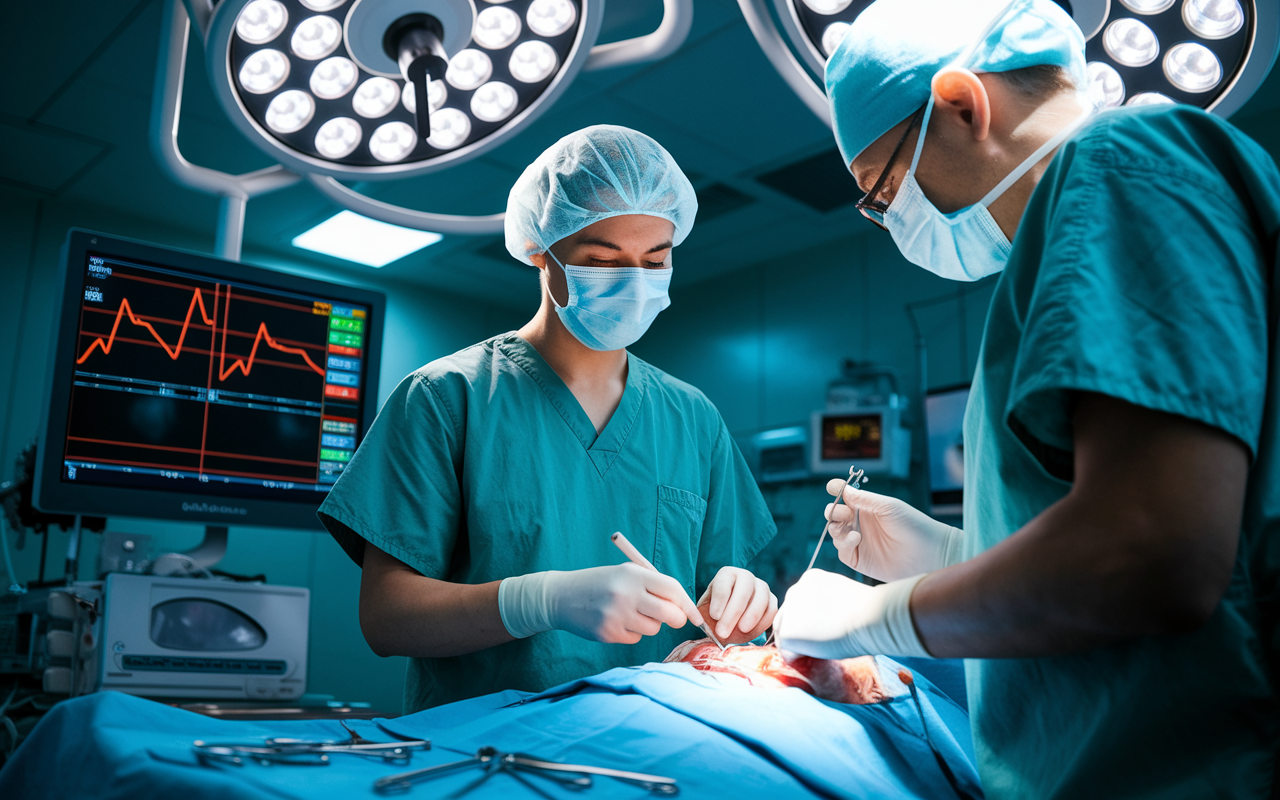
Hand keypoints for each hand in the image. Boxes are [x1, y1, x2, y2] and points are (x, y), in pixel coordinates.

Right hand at [500, 564, 703, 643]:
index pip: (672, 589)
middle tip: (673, 619)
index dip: (688, 604)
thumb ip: (652, 586)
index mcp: (633, 574)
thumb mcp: (625, 573)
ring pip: (653, 629)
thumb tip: (683, 607)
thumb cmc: (601, 583)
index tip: (695, 615)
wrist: (562, 596)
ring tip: (632, 613)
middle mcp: (626, 594)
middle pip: (669, 614)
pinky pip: (635, 638)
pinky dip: (632, 632)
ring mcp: (616, 615)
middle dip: (677, 619)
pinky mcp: (608, 633)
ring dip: (649, 624)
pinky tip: (617, 621)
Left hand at [696, 567, 776, 642]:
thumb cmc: (715, 610)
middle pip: (744, 591)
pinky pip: (772, 610)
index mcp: (727, 574)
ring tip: (741, 631)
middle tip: (723, 632)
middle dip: (733, 612)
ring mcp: (762, 587)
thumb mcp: (706, 608)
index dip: (720, 600)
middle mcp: (746, 576)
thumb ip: (704, 614)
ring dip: (751, 616)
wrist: (731, 613)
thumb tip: (701, 622)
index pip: (724, 583)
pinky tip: (751, 633)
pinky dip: (763, 623)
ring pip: (761, 599)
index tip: (714, 616)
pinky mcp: (772, 600)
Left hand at [773, 569, 928, 659]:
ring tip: (826, 647)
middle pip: (788, 617)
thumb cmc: (868, 612)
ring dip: (801, 645)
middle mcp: (795, 590)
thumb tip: (820, 624)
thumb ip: (826, 604)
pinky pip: (789, 652)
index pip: (801, 604)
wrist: (871, 616)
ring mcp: (788, 610)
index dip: (813, 620)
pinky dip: (802, 658)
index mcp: (810, 579)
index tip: (830, 627)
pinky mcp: (787, 631)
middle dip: (801, 632)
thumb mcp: (842, 598)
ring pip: (786, 634)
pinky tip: (822, 652)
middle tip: (824, 643)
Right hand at [824, 483, 962, 581]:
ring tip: (851, 530)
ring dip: (836, 528)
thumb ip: (864, 498)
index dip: (837, 491)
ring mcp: (859, 542)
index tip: (832, 487)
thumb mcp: (888, 506)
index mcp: (868, 508)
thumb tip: (843, 489)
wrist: (928, 554)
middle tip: (842, 513)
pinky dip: (843, 545)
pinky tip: (855, 540)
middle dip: (833, 511)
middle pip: (835, 515)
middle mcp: (861, 524)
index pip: (846, 497)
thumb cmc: (913, 525)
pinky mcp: (860, 560)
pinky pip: (842, 552)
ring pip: (835, 533)